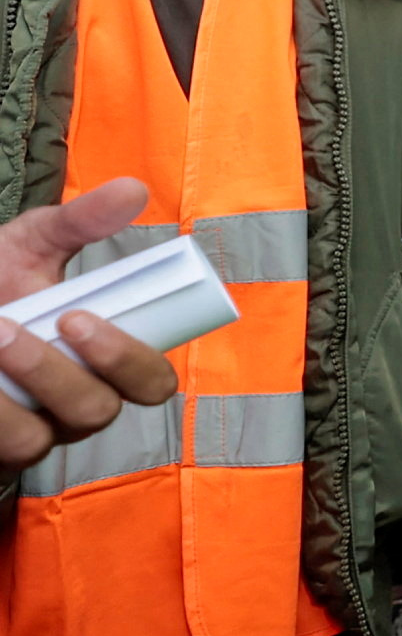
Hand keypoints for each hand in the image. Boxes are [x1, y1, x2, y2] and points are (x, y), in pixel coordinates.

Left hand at [0, 177, 178, 475]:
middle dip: (62, 371)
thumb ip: (78, 225)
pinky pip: (3, 446)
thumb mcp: (28, 247)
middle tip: (23, 328)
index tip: (81, 318)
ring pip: (41, 437)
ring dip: (16, 384)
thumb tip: (133, 189)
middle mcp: (76, 405)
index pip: (152, 383)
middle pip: (100, 411)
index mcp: (105, 363)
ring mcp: (31, 434)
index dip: (132, 361)